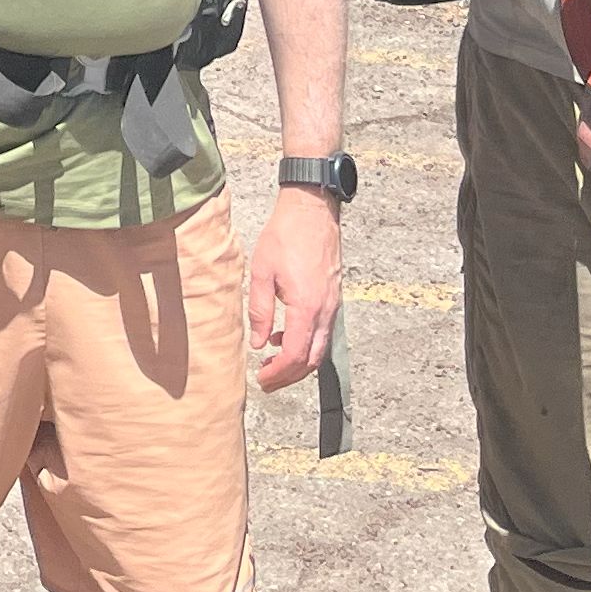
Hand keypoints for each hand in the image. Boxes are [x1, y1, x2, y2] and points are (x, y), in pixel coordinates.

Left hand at [243, 184, 341, 389]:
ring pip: (320, 349)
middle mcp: (325, 311)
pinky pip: (322, 332)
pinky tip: (282, 335)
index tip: (263, 380)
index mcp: (306, 307)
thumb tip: (257, 343)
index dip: (279, 374)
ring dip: (298, 362)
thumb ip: (259, 310)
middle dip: (289, 376)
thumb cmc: (286, 235)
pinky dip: (306, 343)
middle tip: (267, 381)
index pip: (296, 355)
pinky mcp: (333, 298)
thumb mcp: (261, 271)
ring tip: (271, 362)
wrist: (312, 210)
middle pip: (312, 360)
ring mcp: (333, 305)